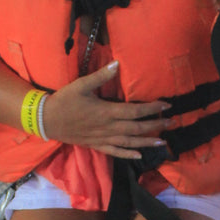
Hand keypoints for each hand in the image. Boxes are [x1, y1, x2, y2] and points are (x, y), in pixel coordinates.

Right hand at [40, 62, 169, 159]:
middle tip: (172, 123)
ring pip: (129, 143)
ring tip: (163, 142)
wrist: (47, 120)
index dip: (152, 109)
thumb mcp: (81, 84)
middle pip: (137, 129)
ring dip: (147, 142)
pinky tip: (139, 156)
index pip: (135, 111)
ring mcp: (102, 139)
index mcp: (106, 112)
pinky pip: (115, 152)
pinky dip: (128, 154)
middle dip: (156, 126)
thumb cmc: (64, 100)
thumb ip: (101, 76)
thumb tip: (117, 64)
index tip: (167, 106)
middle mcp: (108, 128)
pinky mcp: (96, 145)